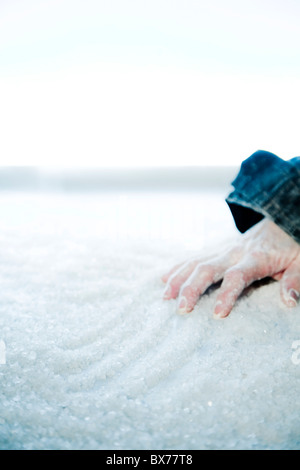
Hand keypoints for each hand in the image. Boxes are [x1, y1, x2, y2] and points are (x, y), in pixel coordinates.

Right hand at [162, 219, 299, 317]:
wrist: (280, 217)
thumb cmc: (291, 244)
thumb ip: (295, 280)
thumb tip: (289, 302)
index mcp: (256, 258)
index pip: (237, 276)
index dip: (226, 295)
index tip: (217, 315)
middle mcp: (234, 252)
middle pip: (207, 268)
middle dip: (191, 288)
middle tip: (181, 309)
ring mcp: (223, 249)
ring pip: (195, 261)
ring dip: (178, 278)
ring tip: (165, 297)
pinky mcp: (217, 248)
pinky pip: (193, 257)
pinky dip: (178, 267)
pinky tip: (164, 278)